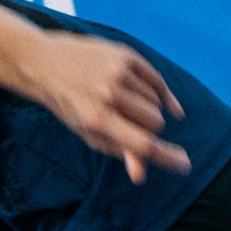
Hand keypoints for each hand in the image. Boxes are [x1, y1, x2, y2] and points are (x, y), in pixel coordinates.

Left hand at [28, 34, 189, 183]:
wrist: (45, 63)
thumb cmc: (70, 105)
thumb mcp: (88, 132)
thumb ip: (117, 150)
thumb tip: (140, 176)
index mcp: (97, 120)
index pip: (142, 144)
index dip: (166, 157)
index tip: (185, 165)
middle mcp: (107, 95)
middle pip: (155, 122)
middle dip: (149, 126)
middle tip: (128, 121)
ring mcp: (117, 72)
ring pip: (157, 102)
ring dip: (148, 107)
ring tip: (124, 101)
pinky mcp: (124, 54)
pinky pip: (157, 81)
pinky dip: (158, 92)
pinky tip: (160, 99)